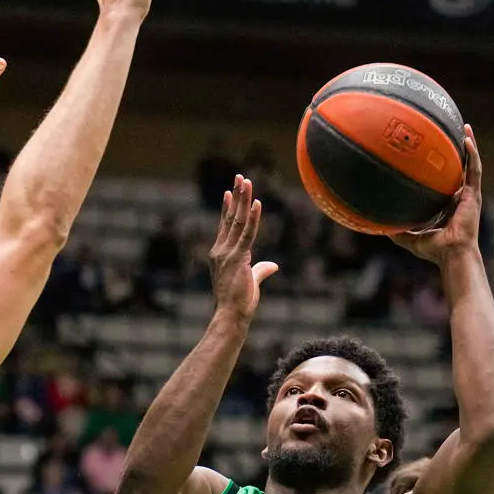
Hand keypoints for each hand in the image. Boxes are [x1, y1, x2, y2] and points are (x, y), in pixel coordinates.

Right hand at [208, 175, 278, 320]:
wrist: (230, 316)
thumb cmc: (238, 303)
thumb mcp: (251, 282)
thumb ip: (260, 270)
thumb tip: (273, 265)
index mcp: (220, 255)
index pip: (225, 226)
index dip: (228, 209)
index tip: (229, 192)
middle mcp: (221, 251)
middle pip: (230, 218)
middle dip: (236, 196)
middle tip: (240, 177)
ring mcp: (228, 253)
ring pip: (237, 221)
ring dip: (243, 200)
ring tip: (246, 181)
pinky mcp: (238, 258)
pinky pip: (247, 234)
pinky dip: (252, 218)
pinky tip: (256, 203)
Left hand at [393, 124, 482, 259]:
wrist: (452, 254)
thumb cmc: (435, 251)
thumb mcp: (410, 238)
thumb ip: (397, 232)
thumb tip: (378, 228)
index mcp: (449, 205)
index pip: (446, 182)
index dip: (443, 168)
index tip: (435, 154)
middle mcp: (461, 197)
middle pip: (460, 169)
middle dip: (458, 151)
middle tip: (451, 132)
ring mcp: (470, 195)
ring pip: (471, 164)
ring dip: (470, 146)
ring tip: (465, 127)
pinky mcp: (475, 194)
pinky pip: (474, 169)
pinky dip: (472, 154)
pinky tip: (467, 139)